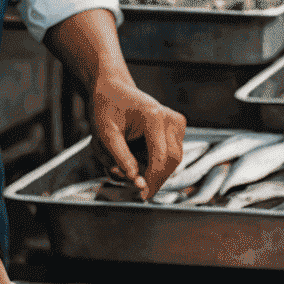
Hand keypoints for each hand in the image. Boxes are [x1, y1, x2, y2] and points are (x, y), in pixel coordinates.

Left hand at [90, 74, 184, 198]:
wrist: (114, 89)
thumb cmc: (107, 108)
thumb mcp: (106, 134)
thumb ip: (120, 157)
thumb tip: (135, 179)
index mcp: (154, 117)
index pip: (161, 158)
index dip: (153, 180)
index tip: (143, 194)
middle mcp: (171, 119)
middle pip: (173, 160)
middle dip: (157, 178)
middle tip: (139, 191)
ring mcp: (177, 122)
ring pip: (175, 158)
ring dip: (158, 170)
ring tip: (136, 170)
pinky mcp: (178, 126)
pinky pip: (173, 152)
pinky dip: (159, 162)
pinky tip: (143, 159)